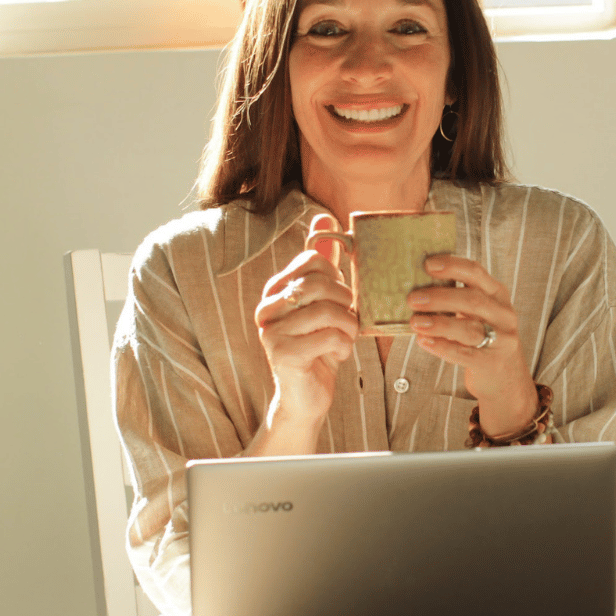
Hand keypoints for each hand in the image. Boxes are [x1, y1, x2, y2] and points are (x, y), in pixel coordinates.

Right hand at [253, 214, 357, 448]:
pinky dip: (343, 347)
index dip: (338, 279)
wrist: (306, 397)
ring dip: (348, 329)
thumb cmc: (317, 347)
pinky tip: (336, 356)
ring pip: (329, 311)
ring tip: (344, 340)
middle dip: (346, 304)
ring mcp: (271, 331)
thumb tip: (323, 217)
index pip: (314, 262)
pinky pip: (329, 337)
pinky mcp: (283, 354)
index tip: (340, 300)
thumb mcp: (323, 303)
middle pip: (321, 285)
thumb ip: (322, 264)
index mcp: (275, 289)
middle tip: (348, 323)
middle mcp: (267, 307)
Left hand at [407, 255, 538, 437]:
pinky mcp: (492, 362)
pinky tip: (424, 341)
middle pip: (472, 300)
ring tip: (415, 322)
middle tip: (413, 299)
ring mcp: (502, 339)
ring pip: (469, 328)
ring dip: (439, 324)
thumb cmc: (484, 337)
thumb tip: (417, 285)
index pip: (476, 272)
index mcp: (497, 294)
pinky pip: (465, 354)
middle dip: (440, 297)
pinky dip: (442, 347)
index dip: (452, 266)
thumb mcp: (478, 312)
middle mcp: (503, 314)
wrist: (506, 379)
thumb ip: (457, 297)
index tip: (427, 264)